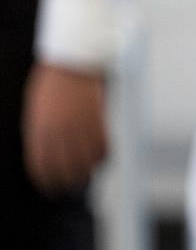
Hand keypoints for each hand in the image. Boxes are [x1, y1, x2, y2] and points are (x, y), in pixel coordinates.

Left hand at [22, 63, 108, 194]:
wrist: (73, 60)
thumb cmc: (53, 82)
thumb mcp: (38, 111)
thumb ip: (42, 133)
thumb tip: (50, 155)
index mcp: (38, 130)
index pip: (41, 166)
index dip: (47, 181)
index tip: (51, 188)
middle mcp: (57, 132)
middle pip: (65, 168)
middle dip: (69, 181)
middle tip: (73, 186)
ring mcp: (79, 126)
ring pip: (86, 160)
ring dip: (88, 170)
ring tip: (89, 173)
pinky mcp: (98, 120)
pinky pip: (103, 146)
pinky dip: (104, 154)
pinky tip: (102, 156)